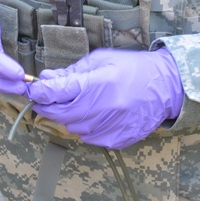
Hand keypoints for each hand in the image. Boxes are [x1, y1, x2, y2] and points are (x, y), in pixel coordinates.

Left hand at [27, 47, 184, 148]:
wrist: (166, 87)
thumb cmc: (134, 69)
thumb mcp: (102, 60)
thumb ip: (72, 72)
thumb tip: (47, 79)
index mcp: (98, 84)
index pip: (55, 93)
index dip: (39, 92)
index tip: (33, 90)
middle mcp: (103, 109)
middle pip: (59, 114)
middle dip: (49, 106)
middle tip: (50, 98)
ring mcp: (110, 127)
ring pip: (72, 128)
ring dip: (70, 117)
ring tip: (85, 103)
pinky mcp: (116, 140)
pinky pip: (88, 138)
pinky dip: (87, 128)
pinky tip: (99, 115)